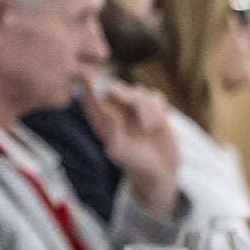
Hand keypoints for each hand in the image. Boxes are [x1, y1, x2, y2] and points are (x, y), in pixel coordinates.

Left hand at [82, 80, 179, 216]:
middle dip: (122, 92)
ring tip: (149, 130)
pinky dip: (159, 109)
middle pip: (115, 87)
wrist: (160, 171)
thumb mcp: (120, 150)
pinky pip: (156, 96)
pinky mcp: (154, 109)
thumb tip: (106, 107)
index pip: (91, 97)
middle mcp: (117, 111)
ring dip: (146, 109)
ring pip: (139, 91)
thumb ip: (112, 129)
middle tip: (129, 102)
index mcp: (102, 120)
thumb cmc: (134, 164)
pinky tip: (158, 125)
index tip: (91, 78)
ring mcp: (136, 108)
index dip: (89, 85)